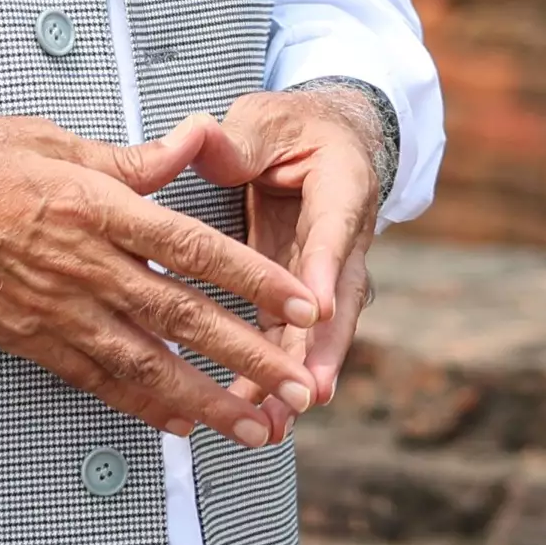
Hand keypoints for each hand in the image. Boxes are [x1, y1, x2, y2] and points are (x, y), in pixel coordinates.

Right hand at [0, 114, 323, 445]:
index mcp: (93, 204)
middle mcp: (81, 265)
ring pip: (143, 362)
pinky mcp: (26, 339)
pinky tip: (179, 425)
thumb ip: (132, 156)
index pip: (191, 248)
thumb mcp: (51, 138)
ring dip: (205, 397)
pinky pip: (92, 379)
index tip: (300, 304)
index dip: (252, 280)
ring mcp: (52, 310)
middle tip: (298, 386)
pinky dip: (139, 405)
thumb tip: (197, 137)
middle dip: (245, 355)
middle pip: (180, 316)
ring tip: (255, 427)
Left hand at [165, 87, 386, 414]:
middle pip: (339, 299)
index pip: (334, 228)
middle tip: (306, 392)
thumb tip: (199, 136)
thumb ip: (235, 140)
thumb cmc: (291, 130)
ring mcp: (327, 274)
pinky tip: (263, 419)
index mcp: (342, 184)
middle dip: (321, 349)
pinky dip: (281, 377)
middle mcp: (345, 238)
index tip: (319, 309)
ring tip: (278, 423)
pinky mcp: (302, 298)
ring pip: (320, 333)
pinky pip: (295, 340)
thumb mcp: (265, 121)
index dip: (325, 269)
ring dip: (300, 378)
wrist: (325, 145)